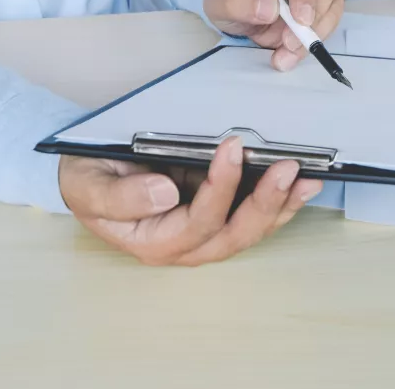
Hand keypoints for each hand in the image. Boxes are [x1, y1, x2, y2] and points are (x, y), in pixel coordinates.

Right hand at [58, 137, 322, 265]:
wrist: (92, 172)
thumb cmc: (89, 179)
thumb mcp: (88, 185)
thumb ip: (119, 197)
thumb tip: (164, 195)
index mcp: (153, 241)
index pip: (197, 221)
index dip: (220, 188)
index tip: (232, 149)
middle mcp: (185, 245)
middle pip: (233, 234)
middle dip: (265, 202)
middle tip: (287, 169)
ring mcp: (206, 232)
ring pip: (250, 230)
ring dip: (281, 205)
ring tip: (306, 179)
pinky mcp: (220, 215)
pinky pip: (254, 216)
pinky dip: (280, 202)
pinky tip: (301, 185)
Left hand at [204, 0, 343, 70]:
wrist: (239, 7)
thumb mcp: (217, 1)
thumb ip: (236, 2)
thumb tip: (271, 8)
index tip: (300, 19)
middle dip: (314, 14)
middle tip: (292, 43)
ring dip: (316, 30)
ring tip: (287, 52)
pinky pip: (332, 15)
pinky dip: (318, 36)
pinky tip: (294, 51)